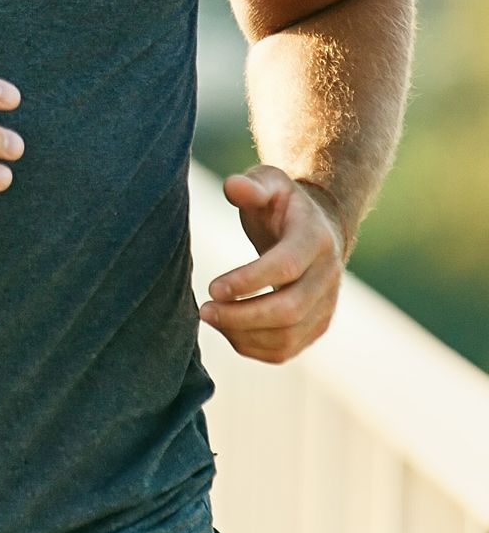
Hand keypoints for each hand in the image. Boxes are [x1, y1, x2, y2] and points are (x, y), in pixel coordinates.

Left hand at [199, 164, 344, 363]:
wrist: (315, 228)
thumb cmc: (281, 203)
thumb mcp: (269, 182)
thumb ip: (251, 185)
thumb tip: (233, 187)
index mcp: (315, 238)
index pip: (286, 267)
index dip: (249, 281)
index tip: (212, 287)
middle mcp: (328, 275)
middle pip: (289, 310)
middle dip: (241, 315)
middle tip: (204, 310)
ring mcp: (326, 305)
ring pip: (288, 336)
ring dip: (244, 335)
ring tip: (210, 318)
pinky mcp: (317, 326)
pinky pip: (286, 350)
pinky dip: (253, 347)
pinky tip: (227, 330)